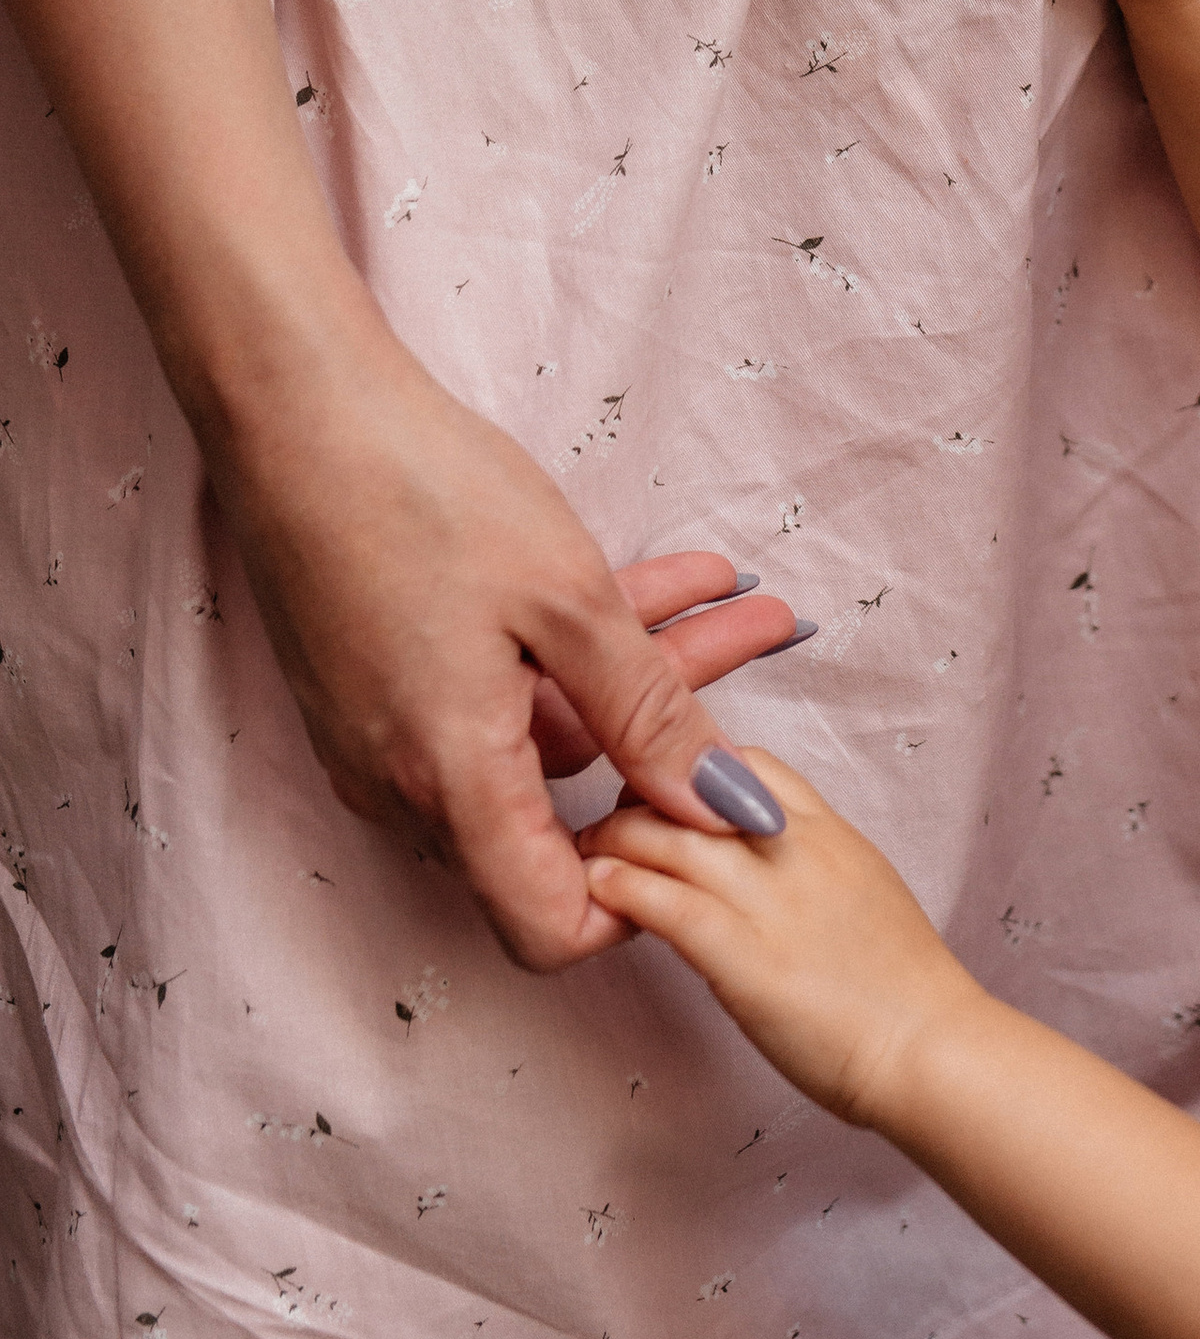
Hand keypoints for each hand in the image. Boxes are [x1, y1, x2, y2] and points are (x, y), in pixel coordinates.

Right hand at [211, 321, 803, 970]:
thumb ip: (650, 714)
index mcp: (450, 786)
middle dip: (672, 736)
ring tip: (731, 596)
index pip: (549, 926)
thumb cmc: (426, 497)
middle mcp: (403, 786)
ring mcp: (383, 737)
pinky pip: (494, 699)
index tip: (708, 811)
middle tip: (764, 646)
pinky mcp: (377, 684)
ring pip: (539, 734)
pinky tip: (648, 582)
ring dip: (634, 674)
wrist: (296, 412)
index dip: (636, 895)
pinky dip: (569, 654)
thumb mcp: (568, 602)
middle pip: (562, 807)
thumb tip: (724, 806)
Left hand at [584, 750, 976, 1129]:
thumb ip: (813, 872)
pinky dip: (622, 888)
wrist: (932, 1048)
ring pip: (670, 839)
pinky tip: (597, 890)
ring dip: (614, 840)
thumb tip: (766, 878)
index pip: (749, 764)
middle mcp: (796, 850)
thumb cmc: (905, 992)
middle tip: (607, 828)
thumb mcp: (867, 895)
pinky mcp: (744, 958)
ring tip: (586, 857)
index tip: (664, 799)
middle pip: (694, 793)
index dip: (694, 772)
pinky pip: (668, 903)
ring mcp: (770, 902)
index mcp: (830, 833)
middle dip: (638, 803)